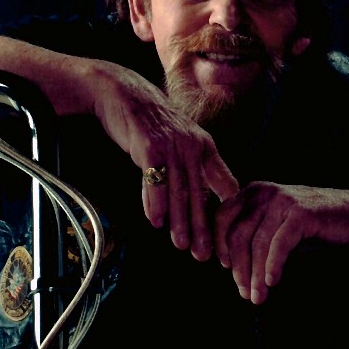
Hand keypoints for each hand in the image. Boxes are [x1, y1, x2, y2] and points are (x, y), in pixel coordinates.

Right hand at [89, 61, 238, 259]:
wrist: (123, 93)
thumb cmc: (152, 123)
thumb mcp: (183, 141)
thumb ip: (199, 168)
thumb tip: (213, 198)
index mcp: (205, 147)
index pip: (223, 185)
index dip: (225, 215)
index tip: (225, 240)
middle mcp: (192, 146)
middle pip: (200, 194)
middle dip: (203, 227)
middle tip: (204, 254)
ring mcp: (171, 145)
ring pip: (178, 191)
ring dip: (179, 221)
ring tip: (181, 245)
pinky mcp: (149, 145)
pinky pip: (154, 180)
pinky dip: (154, 202)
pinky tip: (155, 221)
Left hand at [214, 182, 326, 304]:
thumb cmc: (313, 228)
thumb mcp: (277, 231)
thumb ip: (254, 242)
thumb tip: (234, 271)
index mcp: (253, 192)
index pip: (222, 217)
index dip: (219, 244)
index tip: (224, 268)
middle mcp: (264, 192)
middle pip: (237, 234)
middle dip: (238, 268)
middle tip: (244, 293)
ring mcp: (282, 200)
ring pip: (258, 244)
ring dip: (255, 275)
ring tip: (257, 297)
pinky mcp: (300, 213)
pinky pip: (279, 244)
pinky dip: (273, 265)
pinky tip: (272, 282)